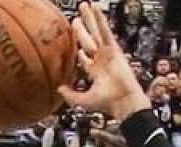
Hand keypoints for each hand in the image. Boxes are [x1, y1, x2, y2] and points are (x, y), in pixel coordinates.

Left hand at [57, 3, 149, 122]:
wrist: (122, 101)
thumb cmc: (107, 104)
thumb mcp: (84, 100)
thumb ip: (70, 95)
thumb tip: (58, 89)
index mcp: (96, 71)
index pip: (86, 58)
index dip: (80, 52)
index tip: (75, 45)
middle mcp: (102, 60)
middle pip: (90, 40)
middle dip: (83, 30)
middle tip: (76, 18)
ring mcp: (108, 53)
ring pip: (97, 32)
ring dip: (90, 18)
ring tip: (84, 5)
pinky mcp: (114, 48)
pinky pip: (105, 30)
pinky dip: (100, 18)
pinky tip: (95, 7)